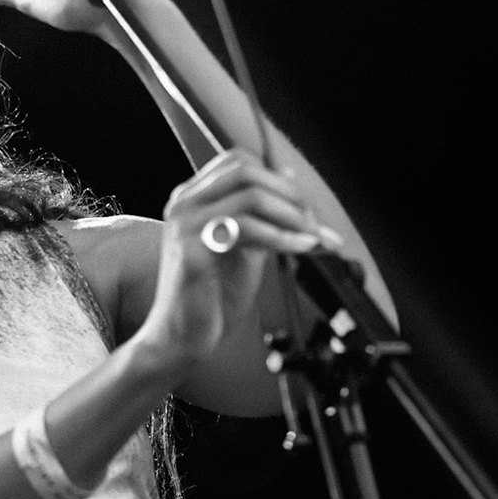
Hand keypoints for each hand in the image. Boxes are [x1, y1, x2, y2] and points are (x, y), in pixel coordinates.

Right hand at [135, 149, 334, 371]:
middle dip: (289, 195)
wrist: (183, 336)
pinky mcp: (191, 247)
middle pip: (246, 171)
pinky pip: (246, 228)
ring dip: (291, 215)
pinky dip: (281, 236)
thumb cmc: (212, 296)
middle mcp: (184, 202)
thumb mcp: (247, 246)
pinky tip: (299, 248)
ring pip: (250, 195)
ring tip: (312, 237)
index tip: (306, 207)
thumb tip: (289, 178)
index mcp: (194, 197)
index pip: (239, 161)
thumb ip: (264, 215)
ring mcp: (185, 222)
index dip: (279, 178)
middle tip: (314, 222)